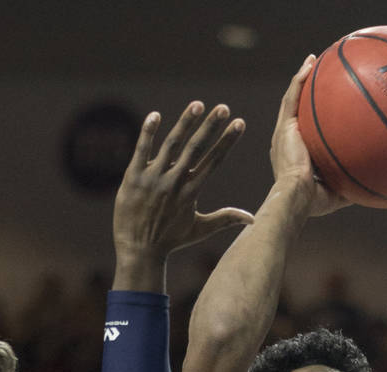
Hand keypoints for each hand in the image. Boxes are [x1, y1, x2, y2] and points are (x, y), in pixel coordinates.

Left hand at [113, 101, 253, 288]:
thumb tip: (253, 220)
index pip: (214, 161)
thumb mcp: (200, 229)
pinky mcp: (132, 178)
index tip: (239, 122)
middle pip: (196, 148)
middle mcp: (174, 183)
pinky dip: (148, 133)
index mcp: (191, 192)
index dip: (227, 141)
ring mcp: (153, 179)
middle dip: (211, 127)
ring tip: (198, 105)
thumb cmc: (170, 240)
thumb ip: (226, 219)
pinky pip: (141, 150)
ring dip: (185, 123)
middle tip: (224, 107)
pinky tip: (156, 115)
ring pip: (171, 145)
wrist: (138, 250)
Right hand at [270, 55, 349, 217]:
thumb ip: (354, 184)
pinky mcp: (283, 128)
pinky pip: (291, 98)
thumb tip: (379, 182)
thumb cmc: (314, 201)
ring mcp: (283, 133)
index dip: (312, 117)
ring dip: (302, 79)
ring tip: (313, 61)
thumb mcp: (339, 192)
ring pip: (292, 99)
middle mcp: (286, 141)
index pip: (304, 130)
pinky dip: (299, 79)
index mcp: (295, 154)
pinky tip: (310, 63)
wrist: (296, 197)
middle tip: (317, 77)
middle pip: (296, 110)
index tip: (325, 107)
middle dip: (305, 92)